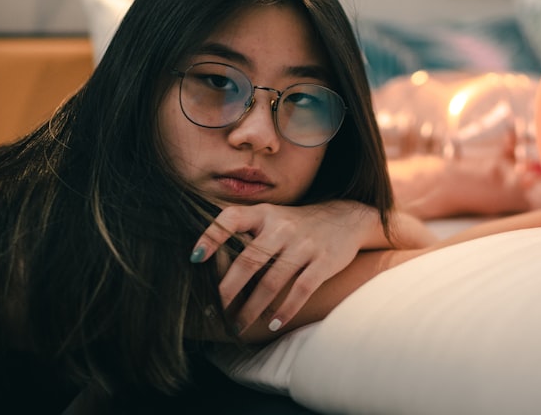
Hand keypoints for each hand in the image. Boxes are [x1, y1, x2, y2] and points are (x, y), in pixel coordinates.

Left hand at [189, 201, 381, 338]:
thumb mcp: (272, 217)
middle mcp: (282, 227)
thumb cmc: (298, 224)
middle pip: (249, 261)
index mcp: (265, 214)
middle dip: (228, 291)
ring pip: (272, 281)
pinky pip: (301, 290)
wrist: (346, 218)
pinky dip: (285, 309)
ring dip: (252, 308)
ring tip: (239, 325)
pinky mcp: (323, 261)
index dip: (211, 236)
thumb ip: (246, 232)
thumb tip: (206, 262)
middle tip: (216, 311)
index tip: (194, 259)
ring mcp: (304, 244)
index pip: (231, 219)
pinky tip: (274, 322)